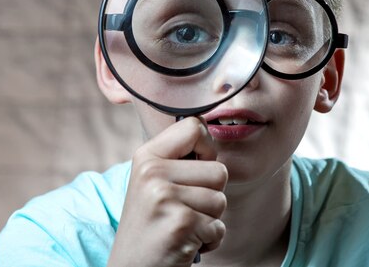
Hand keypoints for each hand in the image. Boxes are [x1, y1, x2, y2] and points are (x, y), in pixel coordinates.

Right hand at [107, 117, 227, 266]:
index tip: (194, 168)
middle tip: (183, 209)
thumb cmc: (152, 224)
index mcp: (147, 156)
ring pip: (221, 200)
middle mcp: (152, 172)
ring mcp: (164, 198)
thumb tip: (209, 127)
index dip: (207, 149)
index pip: (195, 126)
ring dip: (209, 219)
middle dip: (211, 194)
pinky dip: (209, 240)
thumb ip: (178, 157)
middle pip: (219, 170)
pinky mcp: (180, 224)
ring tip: (183, 226)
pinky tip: (185, 243)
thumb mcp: (153, 182)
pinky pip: (219, 227)